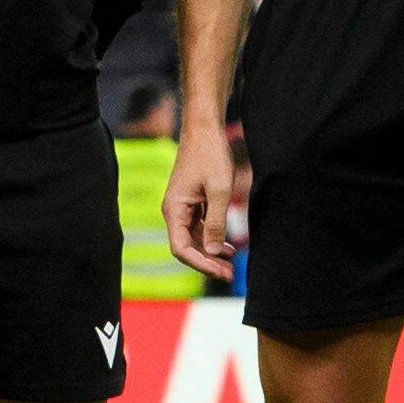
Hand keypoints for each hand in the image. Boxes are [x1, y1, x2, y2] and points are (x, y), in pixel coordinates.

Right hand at [165, 123, 237, 280]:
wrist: (205, 128)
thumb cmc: (211, 154)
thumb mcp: (220, 190)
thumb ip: (216, 223)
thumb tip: (211, 253)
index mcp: (174, 209)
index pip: (181, 249)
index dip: (200, 264)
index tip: (221, 271)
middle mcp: (173, 211)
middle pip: (186, 247)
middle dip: (206, 263)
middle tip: (230, 274)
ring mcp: (182, 207)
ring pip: (193, 239)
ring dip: (210, 253)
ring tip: (230, 265)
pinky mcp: (191, 202)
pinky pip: (198, 227)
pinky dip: (211, 239)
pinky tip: (227, 247)